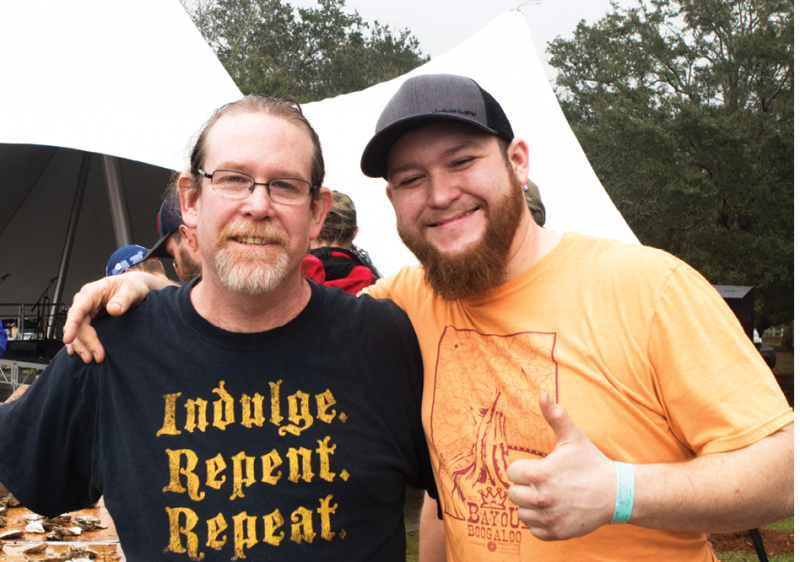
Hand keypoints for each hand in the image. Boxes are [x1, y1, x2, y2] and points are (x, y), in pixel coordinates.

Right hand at [63, 272, 163, 362]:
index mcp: (92, 292)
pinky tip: (77, 352)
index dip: (72, 325)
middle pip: (78, 324)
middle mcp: (85, 301)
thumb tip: (113, 309)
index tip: (68, 338)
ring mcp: (87, 310)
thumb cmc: (132, 286)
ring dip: (81, 345)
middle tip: (94, 356)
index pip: (78, 309)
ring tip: (89, 358)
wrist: (135, 286)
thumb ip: (123, 299)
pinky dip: (79, 342)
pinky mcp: (90, 318)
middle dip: (83, 342)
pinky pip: (81, 332)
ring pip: (77, 330)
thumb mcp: (132, 290)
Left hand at [506, 393, 616, 540]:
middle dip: (524, 487)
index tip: (536, 467)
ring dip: (529, 505)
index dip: (522, 468)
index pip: (511, 473)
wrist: (616, 494)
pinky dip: (539, 522)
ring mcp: (548, 518)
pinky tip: (552, 510)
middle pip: (512, 494)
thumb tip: (542, 394)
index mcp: (540, 474)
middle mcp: (541, 498)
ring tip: (546, 495)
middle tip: (542, 482)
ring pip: (521, 513)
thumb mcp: (573, 437)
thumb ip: (555, 415)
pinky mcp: (556, 533)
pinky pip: (533, 529)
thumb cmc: (591, 463)